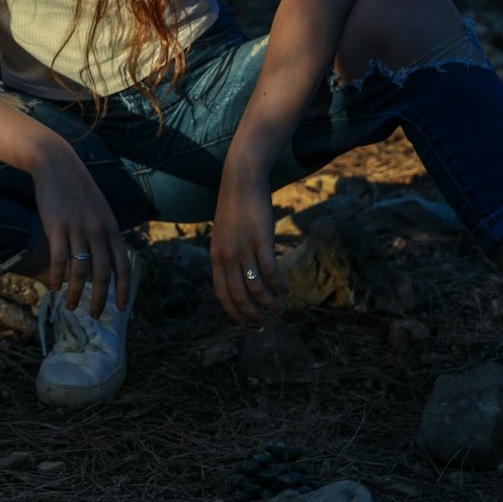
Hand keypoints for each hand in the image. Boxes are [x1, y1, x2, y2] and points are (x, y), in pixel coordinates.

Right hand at [29, 143, 130, 318]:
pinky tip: (54, 287)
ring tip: (71, 306)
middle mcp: (98, 229)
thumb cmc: (77, 188)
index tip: (123, 308)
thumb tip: (106, 260)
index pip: (122, 265)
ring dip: (76, 292)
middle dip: (100, 298)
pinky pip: (59, 258)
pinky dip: (57, 276)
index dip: (124, 289)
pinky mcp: (57, 226)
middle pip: (102, 273)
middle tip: (95, 315)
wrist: (56, 163)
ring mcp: (78, 228)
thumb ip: (104, 233)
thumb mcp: (99, 209)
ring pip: (80, 270)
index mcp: (111, 227)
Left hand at [209, 169, 287, 323]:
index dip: (234, 312)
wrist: (241, 179)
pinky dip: (279, 286)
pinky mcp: (262, 239)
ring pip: (257, 288)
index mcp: (216, 256)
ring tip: (281, 310)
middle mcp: (227, 256)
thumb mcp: (224, 233)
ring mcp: (244, 248)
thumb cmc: (235, 206)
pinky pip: (271, 271)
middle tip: (267, 321)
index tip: (245, 322)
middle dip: (254, 314)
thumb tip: (235, 275)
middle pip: (240, 296)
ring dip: (270, 304)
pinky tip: (286, 290)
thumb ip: (226, 254)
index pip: (222, 293)